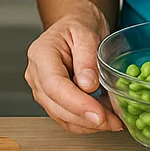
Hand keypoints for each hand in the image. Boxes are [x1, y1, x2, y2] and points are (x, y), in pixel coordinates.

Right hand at [24, 10, 123, 133]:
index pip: (54, 85)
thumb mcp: (87, 33)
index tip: (98, 114)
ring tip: (113, 120)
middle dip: (86, 118)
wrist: (76, 26)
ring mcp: (42, 89)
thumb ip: (87, 58)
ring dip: (88, 124)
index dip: (76, 103)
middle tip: (113, 121)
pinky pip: (66, 118)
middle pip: (56, 105)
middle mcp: (36, 74)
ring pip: (61, 116)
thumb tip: (88, 85)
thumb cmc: (80, 26)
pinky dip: (86, 123)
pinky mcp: (52, 100)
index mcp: (41, 53)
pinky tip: (104, 119)